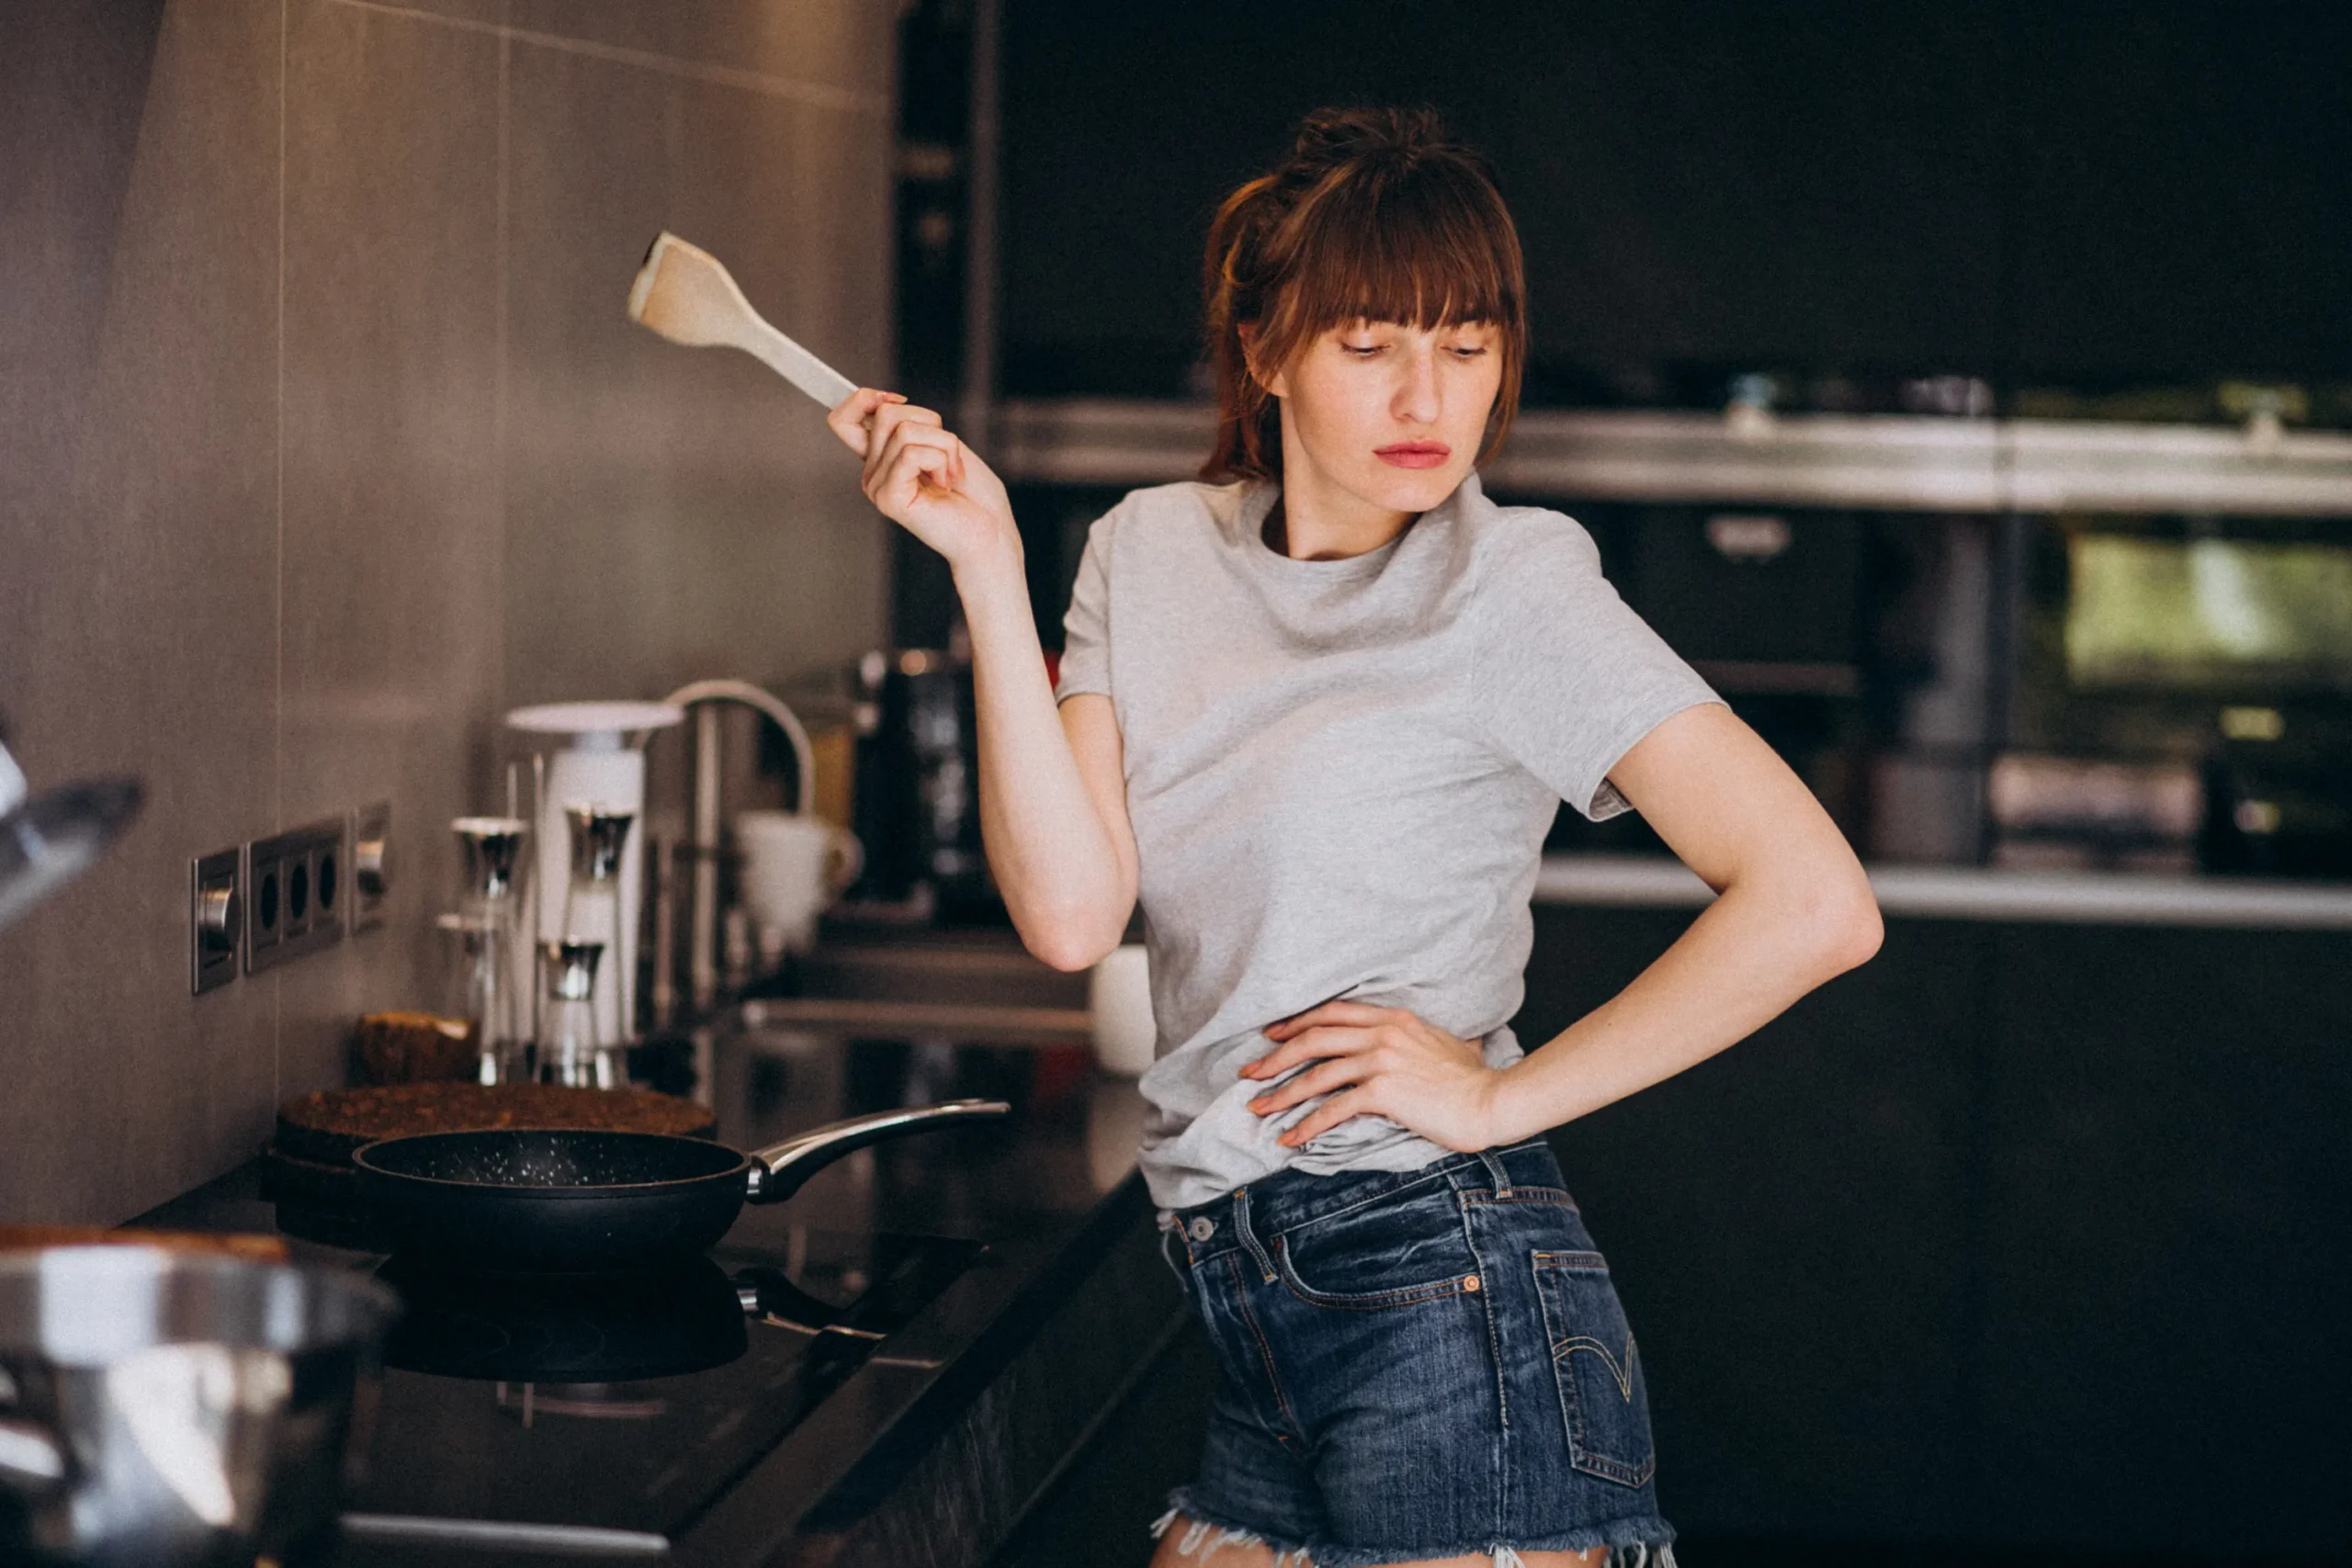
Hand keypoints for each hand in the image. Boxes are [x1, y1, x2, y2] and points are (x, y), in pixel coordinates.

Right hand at [826, 387, 1015, 573]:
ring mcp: (877, 487)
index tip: (900, 402)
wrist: (992, 532)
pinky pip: (911, 453)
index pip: (841, 419)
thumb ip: (912, 425)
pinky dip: (940, 459)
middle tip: (948, 456)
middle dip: (931, 424)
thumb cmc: (974, 494)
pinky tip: (946, 483)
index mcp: (880, 460)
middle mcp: (872, 474)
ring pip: (904, 430)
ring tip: (951, 474)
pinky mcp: (889, 498)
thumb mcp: (943, 444)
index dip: (865, 399)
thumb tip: (886, 403)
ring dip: (944, 444)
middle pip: (885, 414)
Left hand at [1239, 1001, 1508, 1152]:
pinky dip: (1306, 1124)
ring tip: (1258, 1107)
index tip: (1272, 1035)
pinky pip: (1333, 1108)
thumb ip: (1411, 1036)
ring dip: (1281, 1092)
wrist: (1491, 1100)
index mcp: (1393, 1017)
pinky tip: (1290, 1138)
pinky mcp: (1383, 1092)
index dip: (1296, 1023)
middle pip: (1314, 1039)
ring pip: (1316, 1074)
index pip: (1332, 1013)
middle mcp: (1382, 1033)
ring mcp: (1381, 1061)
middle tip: (1250, 1072)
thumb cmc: (1471, 1078)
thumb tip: (1404, 1041)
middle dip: (1275, 1056)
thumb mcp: (1438, 1041)